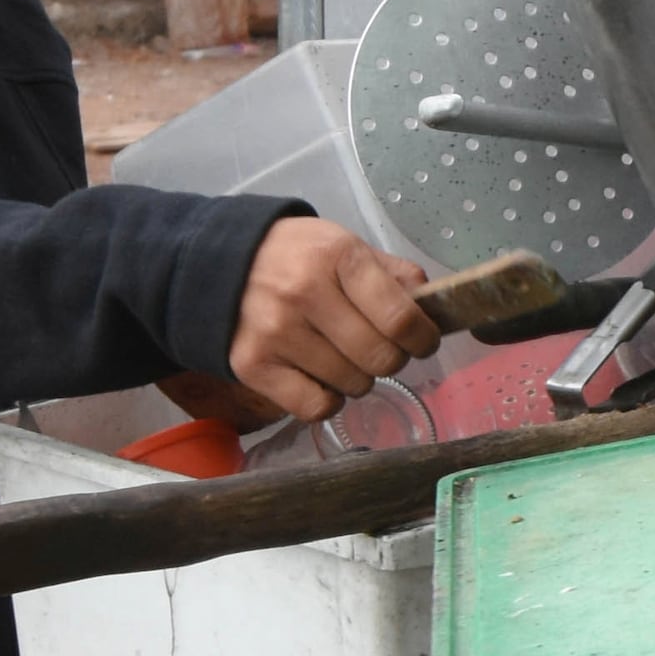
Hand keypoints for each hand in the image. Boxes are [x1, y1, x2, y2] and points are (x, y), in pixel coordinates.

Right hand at [227, 218, 434, 420]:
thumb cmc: (299, 257)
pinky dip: (328, 400)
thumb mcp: (347, 248)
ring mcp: (276, 332)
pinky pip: (316, 407)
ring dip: (359, 377)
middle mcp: (304, 293)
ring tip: (341, 355)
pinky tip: (320, 377)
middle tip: (379, 348)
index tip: (422, 341)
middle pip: (380, 358)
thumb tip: (433, 309)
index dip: (423, 339)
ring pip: (353, 385)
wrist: (220, 263)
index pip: (401, 319)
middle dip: (392, 359)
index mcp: (338, 257)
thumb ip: (395, 275)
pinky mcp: (252, 365)